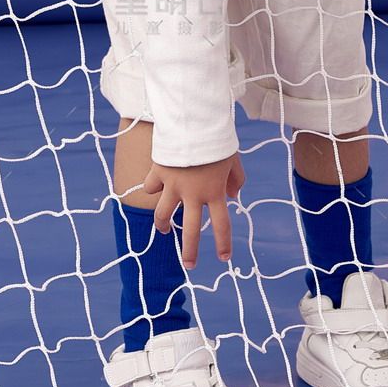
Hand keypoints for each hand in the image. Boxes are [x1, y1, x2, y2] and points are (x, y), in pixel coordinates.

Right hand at [142, 151, 244, 268]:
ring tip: (163, 231)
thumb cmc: (218, 140)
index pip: (221, 225)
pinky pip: (150, 186)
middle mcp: (192, 194)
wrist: (193, 121)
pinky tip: (154, 189)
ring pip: (162, 214)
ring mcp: (172, 186)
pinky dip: (152, 189)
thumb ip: (236, 180)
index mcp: (214, 192)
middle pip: (190, 231)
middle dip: (189, 251)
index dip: (223, 243)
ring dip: (162, 225)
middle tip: (190, 265)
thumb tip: (233, 196)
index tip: (224, 257)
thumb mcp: (234, 160)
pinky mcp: (158, 173)